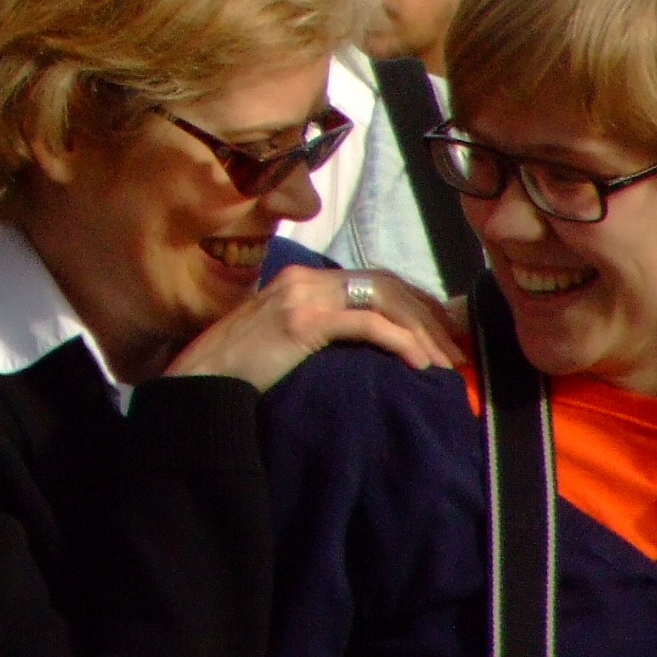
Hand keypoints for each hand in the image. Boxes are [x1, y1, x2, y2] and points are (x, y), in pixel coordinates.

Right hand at [165, 266, 467, 391]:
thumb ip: (319, 330)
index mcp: (302, 278)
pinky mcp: (303, 320)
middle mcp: (305, 277)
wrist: (202, 380)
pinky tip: (417, 363)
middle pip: (386, 283)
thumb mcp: (284, 339)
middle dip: (429, 318)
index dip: (415, 303)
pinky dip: (399, 340)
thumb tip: (368, 348)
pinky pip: (365, 322)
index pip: (374, 278)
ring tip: (443, 364)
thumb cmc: (240, 369)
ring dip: (422, 330)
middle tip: (455, 355)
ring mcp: (303, 295)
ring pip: (383, 297)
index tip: (442, 335)